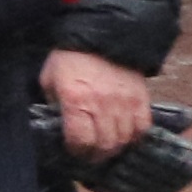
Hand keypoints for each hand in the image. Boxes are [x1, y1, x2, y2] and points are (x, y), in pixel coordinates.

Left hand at [49, 46, 156, 160]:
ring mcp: (124, 102)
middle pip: (105, 145)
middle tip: (91, 155)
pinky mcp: (141, 98)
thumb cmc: (69, 59)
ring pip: (124, 139)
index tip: (74, 151)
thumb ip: (52, 105)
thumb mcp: (49, 80)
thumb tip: (57, 126)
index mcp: (75, 101)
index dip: (77, 151)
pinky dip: (134, 136)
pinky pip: (142, 127)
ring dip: (115, 147)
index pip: (80, 140)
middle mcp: (102, 105)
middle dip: (96, 155)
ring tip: (107, 147)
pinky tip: (125, 135)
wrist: (101, 36)